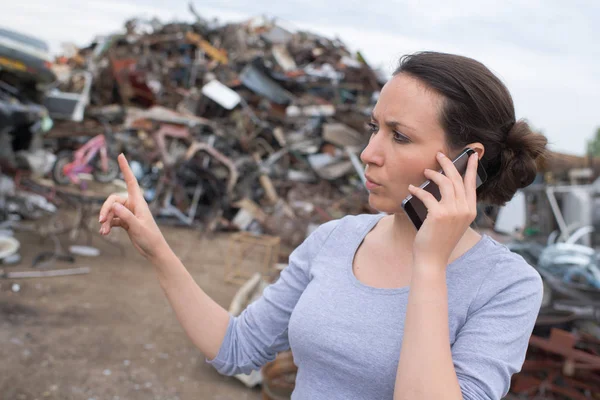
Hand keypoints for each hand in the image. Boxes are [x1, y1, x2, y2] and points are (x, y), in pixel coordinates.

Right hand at [98, 154, 168, 260]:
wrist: (154, 251)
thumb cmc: (150, 238)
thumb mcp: (137, 227)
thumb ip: (126, 216)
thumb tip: (113, 205)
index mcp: (139, 202)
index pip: (131, 181)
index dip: (126, 168)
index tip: (121, 155)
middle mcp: (133, 205)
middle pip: (113, 199)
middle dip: (105, 209)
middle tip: (100, 220)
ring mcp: (129, 213)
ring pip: (111, 210)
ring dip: (105, 220)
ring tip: (102, 231)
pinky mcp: (125, 221)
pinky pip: (112, 219)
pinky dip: (107, 225)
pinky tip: (104, 232)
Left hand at [407, 151, 478, 268]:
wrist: (432, 260)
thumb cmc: (438, 241)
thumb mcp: (452, 223)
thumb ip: (453, 207)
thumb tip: (443, 186)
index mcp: (470, 211)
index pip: (472, 184)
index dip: (472, 168)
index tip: (472, 155)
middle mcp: (465, 210)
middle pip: (457, 179)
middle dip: (448, 164)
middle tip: (439, 155)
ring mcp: (453, 212)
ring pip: (445, 183)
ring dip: (434, 174)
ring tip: (425, 171)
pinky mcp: (438, 214)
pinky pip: (427, 195)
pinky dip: (418, 190)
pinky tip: (411, 188)